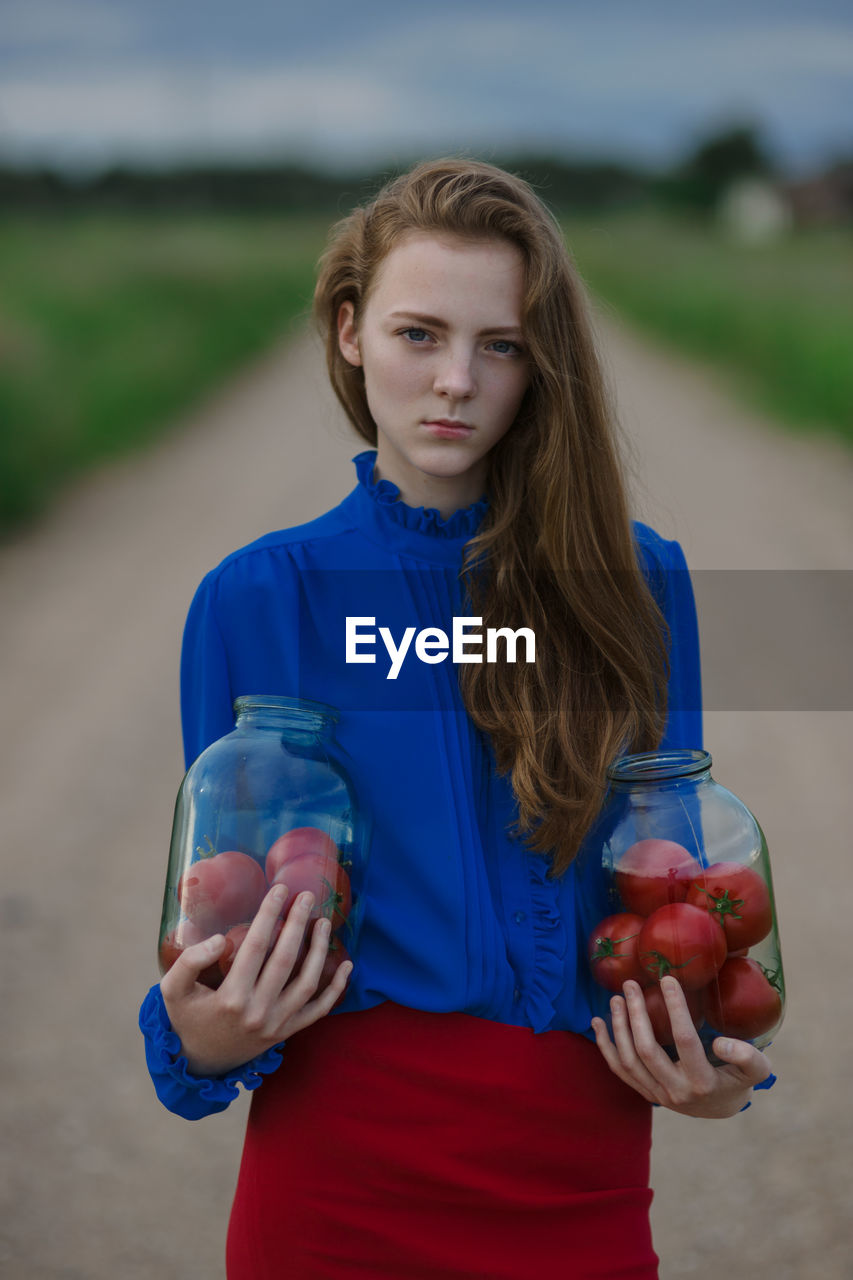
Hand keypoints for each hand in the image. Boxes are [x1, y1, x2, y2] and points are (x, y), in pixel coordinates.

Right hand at [160, 883, 352, 1077]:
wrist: (199, 1062)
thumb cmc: (186, 1018)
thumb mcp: (173, 990)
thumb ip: (190, 961)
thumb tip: (221, 939)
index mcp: (230, 998)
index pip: (255, 947)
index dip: (269, 915)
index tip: (279, 890)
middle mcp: (258, 1012)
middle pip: (285, 960)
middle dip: (297, 924)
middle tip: (306, 896)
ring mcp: (276, 1025)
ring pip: (307, 983)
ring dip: (319, 950)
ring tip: (323, 922)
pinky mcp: (286, 1032)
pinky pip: (318, 1011)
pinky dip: (335, 990)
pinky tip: (346, 965)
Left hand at [591, 976, 772, 1118]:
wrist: (721, 1108)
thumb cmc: (739, 1081)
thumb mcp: (756, 1071)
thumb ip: (747, 1057)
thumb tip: (721, 1043)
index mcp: (702, 1083)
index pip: (685, 1040)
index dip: (676, 1008)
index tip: (667, 979)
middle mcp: (675, 1091)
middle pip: (647, 1050)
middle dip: (636, 1014)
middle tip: (631, 984)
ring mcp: (656, 1094)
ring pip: (628, 1060)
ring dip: (619, 1027)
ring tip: (616, 998)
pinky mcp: (645, 1092)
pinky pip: (619, 1070)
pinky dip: (605, 1046)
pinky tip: (597, 1022)